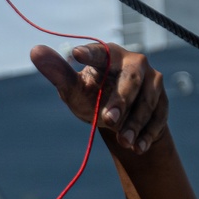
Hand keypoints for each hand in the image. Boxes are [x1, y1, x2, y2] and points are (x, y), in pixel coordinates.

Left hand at [31, 43, 168, 153]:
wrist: (119, 118)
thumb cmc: (93, 96)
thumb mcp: (73, 88)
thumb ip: (58, 72)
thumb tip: (35, 51)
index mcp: (109, 54)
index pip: (100, 53)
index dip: (90, 54)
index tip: (76, 54)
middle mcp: (135, 63)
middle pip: (132, 81)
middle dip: (121, 102)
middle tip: (107, 120)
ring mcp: (153, 82)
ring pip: (147, 102)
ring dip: (135, 123)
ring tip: (123, 141)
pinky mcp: (163, 101)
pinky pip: (158, 117)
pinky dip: (148, 133)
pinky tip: (138, 147)